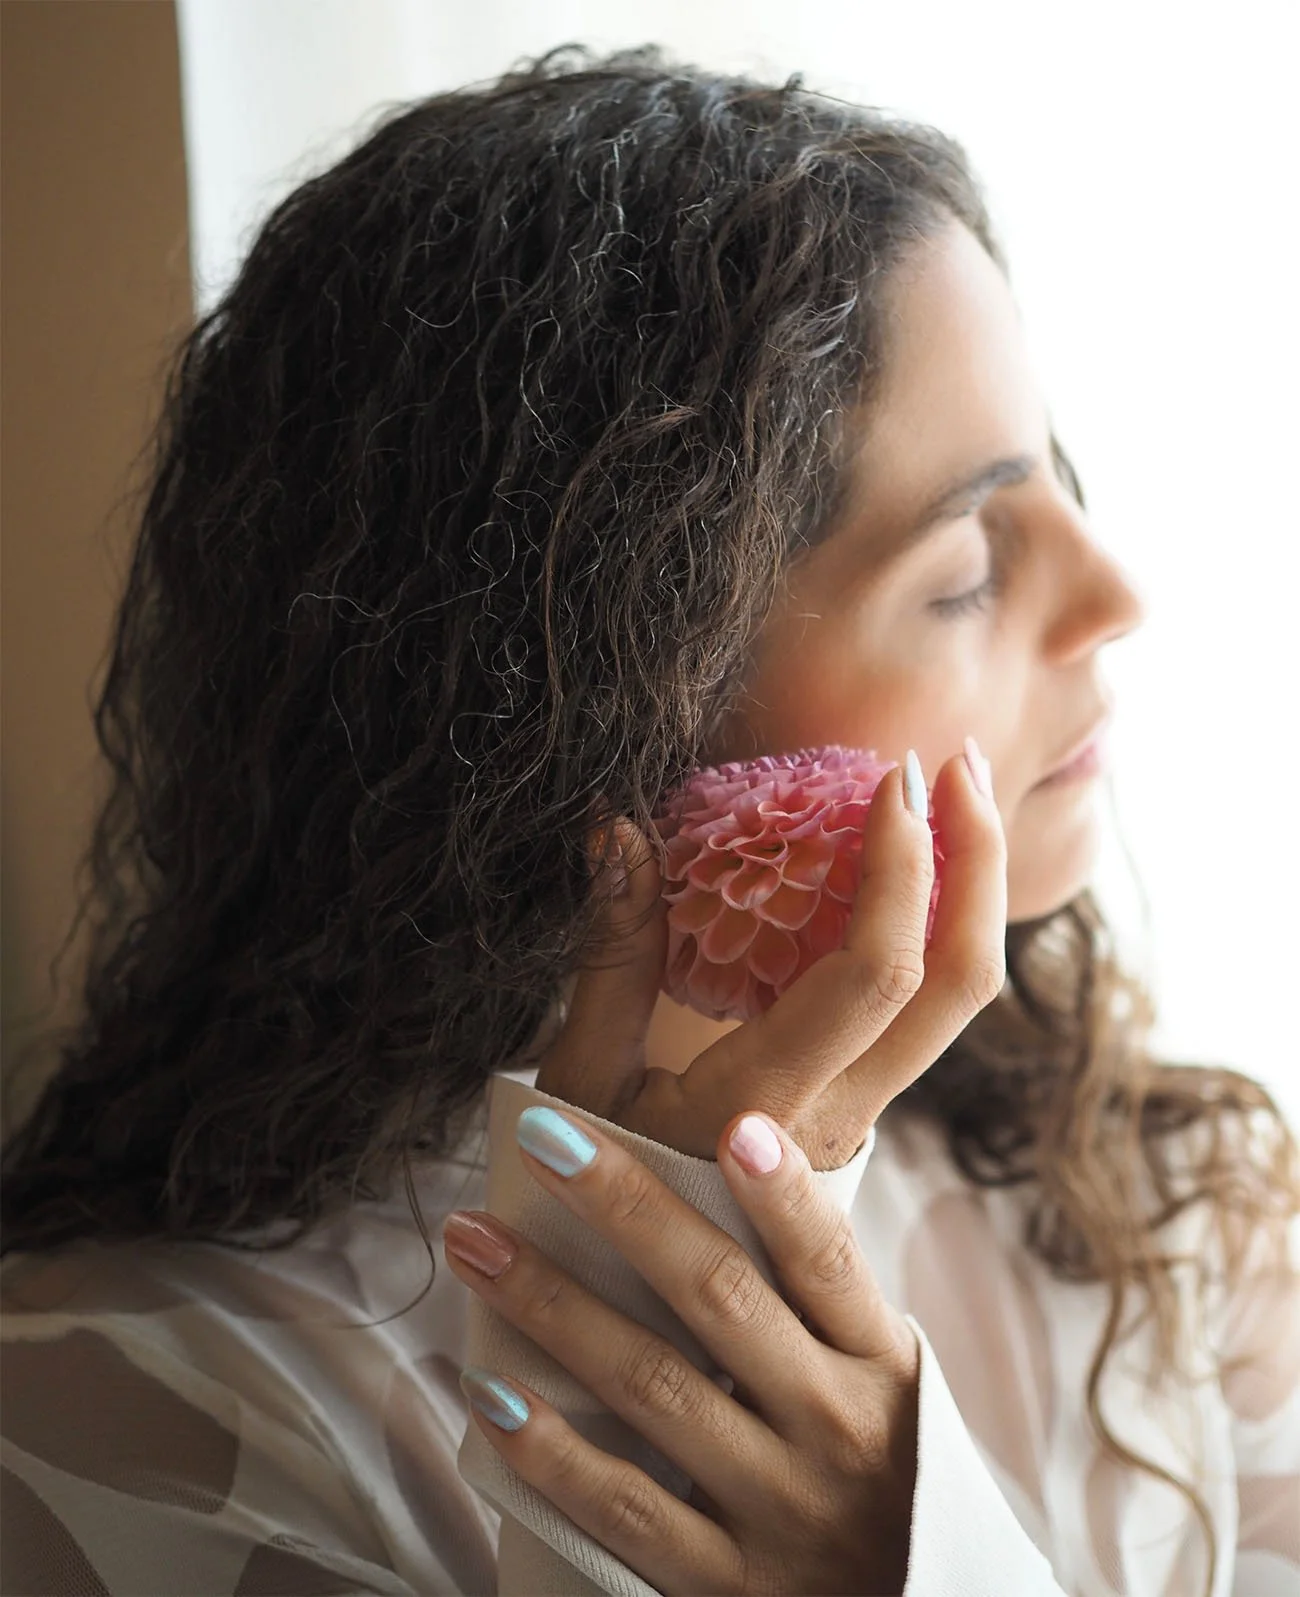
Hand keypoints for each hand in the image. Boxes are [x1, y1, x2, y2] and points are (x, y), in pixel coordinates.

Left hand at [444, 1104, 921, 1595]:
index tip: (737, 1123)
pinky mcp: (728, 1589)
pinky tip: (489, 1392)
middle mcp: (834, 1428)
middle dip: (625, 1208)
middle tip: (546, 1135)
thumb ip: (824, 1301)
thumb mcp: (891, 1384)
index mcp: (879, 1365)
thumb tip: (735, 1168)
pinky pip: (625, 1509)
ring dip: (553, 1305)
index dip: (784, 1194)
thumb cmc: (889, 1477)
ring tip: (477, 1241)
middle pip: (720, 1298)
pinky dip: (551, 1452)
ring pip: (653, 1387)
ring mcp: (778, 1509)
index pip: (828, 1261)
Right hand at [537, 745, 1005, 1167]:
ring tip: (956, 798)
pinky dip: (936, 927)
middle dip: (978, 864)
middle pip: (961, 989)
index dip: (901, 870)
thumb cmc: (590, 1192)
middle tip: (958, 763)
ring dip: (973, 892)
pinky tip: (907, 869)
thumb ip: (609, 956)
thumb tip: (616, 830)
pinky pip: (924, 1012)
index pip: (874, 977)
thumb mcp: (580, 1081)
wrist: (637, 1310)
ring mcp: (863, 1116)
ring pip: (960, 1004)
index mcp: (768, 1102)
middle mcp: (842, 1113)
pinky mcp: (860, 1107)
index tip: (892, 779)